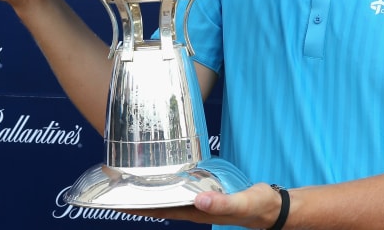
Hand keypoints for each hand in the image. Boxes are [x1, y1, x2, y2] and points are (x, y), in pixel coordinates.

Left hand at [122, 183, 283, 228]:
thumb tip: (200, 199)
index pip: (159, 210)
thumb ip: (223, 202)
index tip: (114, 198)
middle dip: (135, 196)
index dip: (136, 207)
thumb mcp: (242, 203)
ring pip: (166, 195)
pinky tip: (161, 172)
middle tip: (112, 183)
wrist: (271, 206)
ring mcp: (197, 199)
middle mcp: (192, 207)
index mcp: (196, 212)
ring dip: (148, 188)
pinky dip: (166, 180)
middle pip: (157, 203)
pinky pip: (179, 185)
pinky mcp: (204, 190)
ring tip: (129, 177)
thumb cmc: (257, 206)